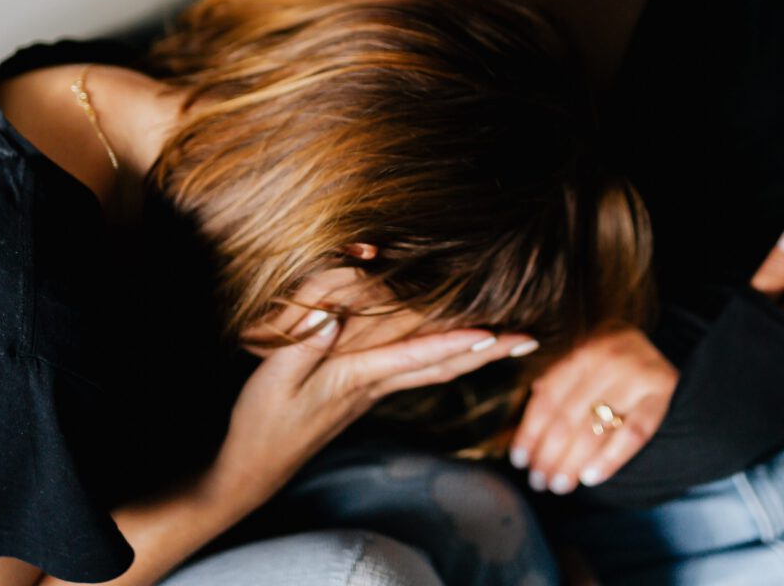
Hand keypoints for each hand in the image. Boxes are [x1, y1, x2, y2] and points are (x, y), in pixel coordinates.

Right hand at [205, 311, 537, 509]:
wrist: (253, 469)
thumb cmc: (262, 422)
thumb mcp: (273, 380)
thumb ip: (302, 344)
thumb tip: (330, 314)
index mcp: (356, 378)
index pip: (415, 358)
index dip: (453, 343)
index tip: (493, 333)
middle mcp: (373, 384)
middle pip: (440, 364)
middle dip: (485, 351)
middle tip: (530, 338)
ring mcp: (371, 391)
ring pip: (434, 370)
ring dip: (473, 355)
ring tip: (510, 342)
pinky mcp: (362, 393)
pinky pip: (415, 371)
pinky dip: (443, 357)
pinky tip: (457, 353)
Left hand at [508, 322, 677, 494]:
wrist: (674, 353)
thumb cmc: (617, 366)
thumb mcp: (585, 362)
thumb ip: (556, 386)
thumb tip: (518, 435)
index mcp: (583, 350)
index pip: (547, 398)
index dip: (529, 432)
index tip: (518, 460)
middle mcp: (608, 360)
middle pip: (567, 418)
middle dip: (548, 454)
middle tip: (538, 481)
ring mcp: (637, 377)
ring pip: (594, 429)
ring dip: (571, 463)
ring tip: (558, 485)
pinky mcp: (662, 397)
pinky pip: (633, 434)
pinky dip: (610, 459)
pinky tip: (590, 478)